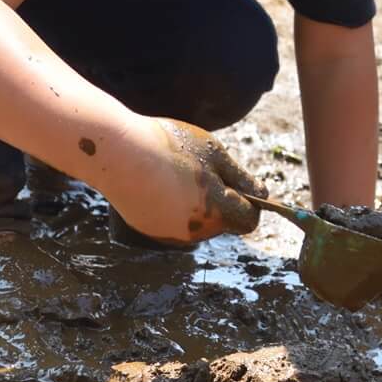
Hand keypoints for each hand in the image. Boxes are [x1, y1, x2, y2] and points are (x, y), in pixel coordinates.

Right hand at [110, 119, 265, 243]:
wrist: (118, 155)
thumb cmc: (169, 147)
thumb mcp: (214, 154)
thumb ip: (241, 178)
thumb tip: (263, 196)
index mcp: (217, 211)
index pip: (249, 220)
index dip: (250, 202)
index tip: (238, 183)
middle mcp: (197, 231)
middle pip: (223, 222)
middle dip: (221, 202)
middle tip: (200, 170)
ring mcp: (172, 234)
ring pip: (199, 223)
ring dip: (197, 205)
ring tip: (175, 174)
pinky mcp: (151, 231)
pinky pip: (174, 222)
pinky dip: (174, 208)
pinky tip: (158, 184)